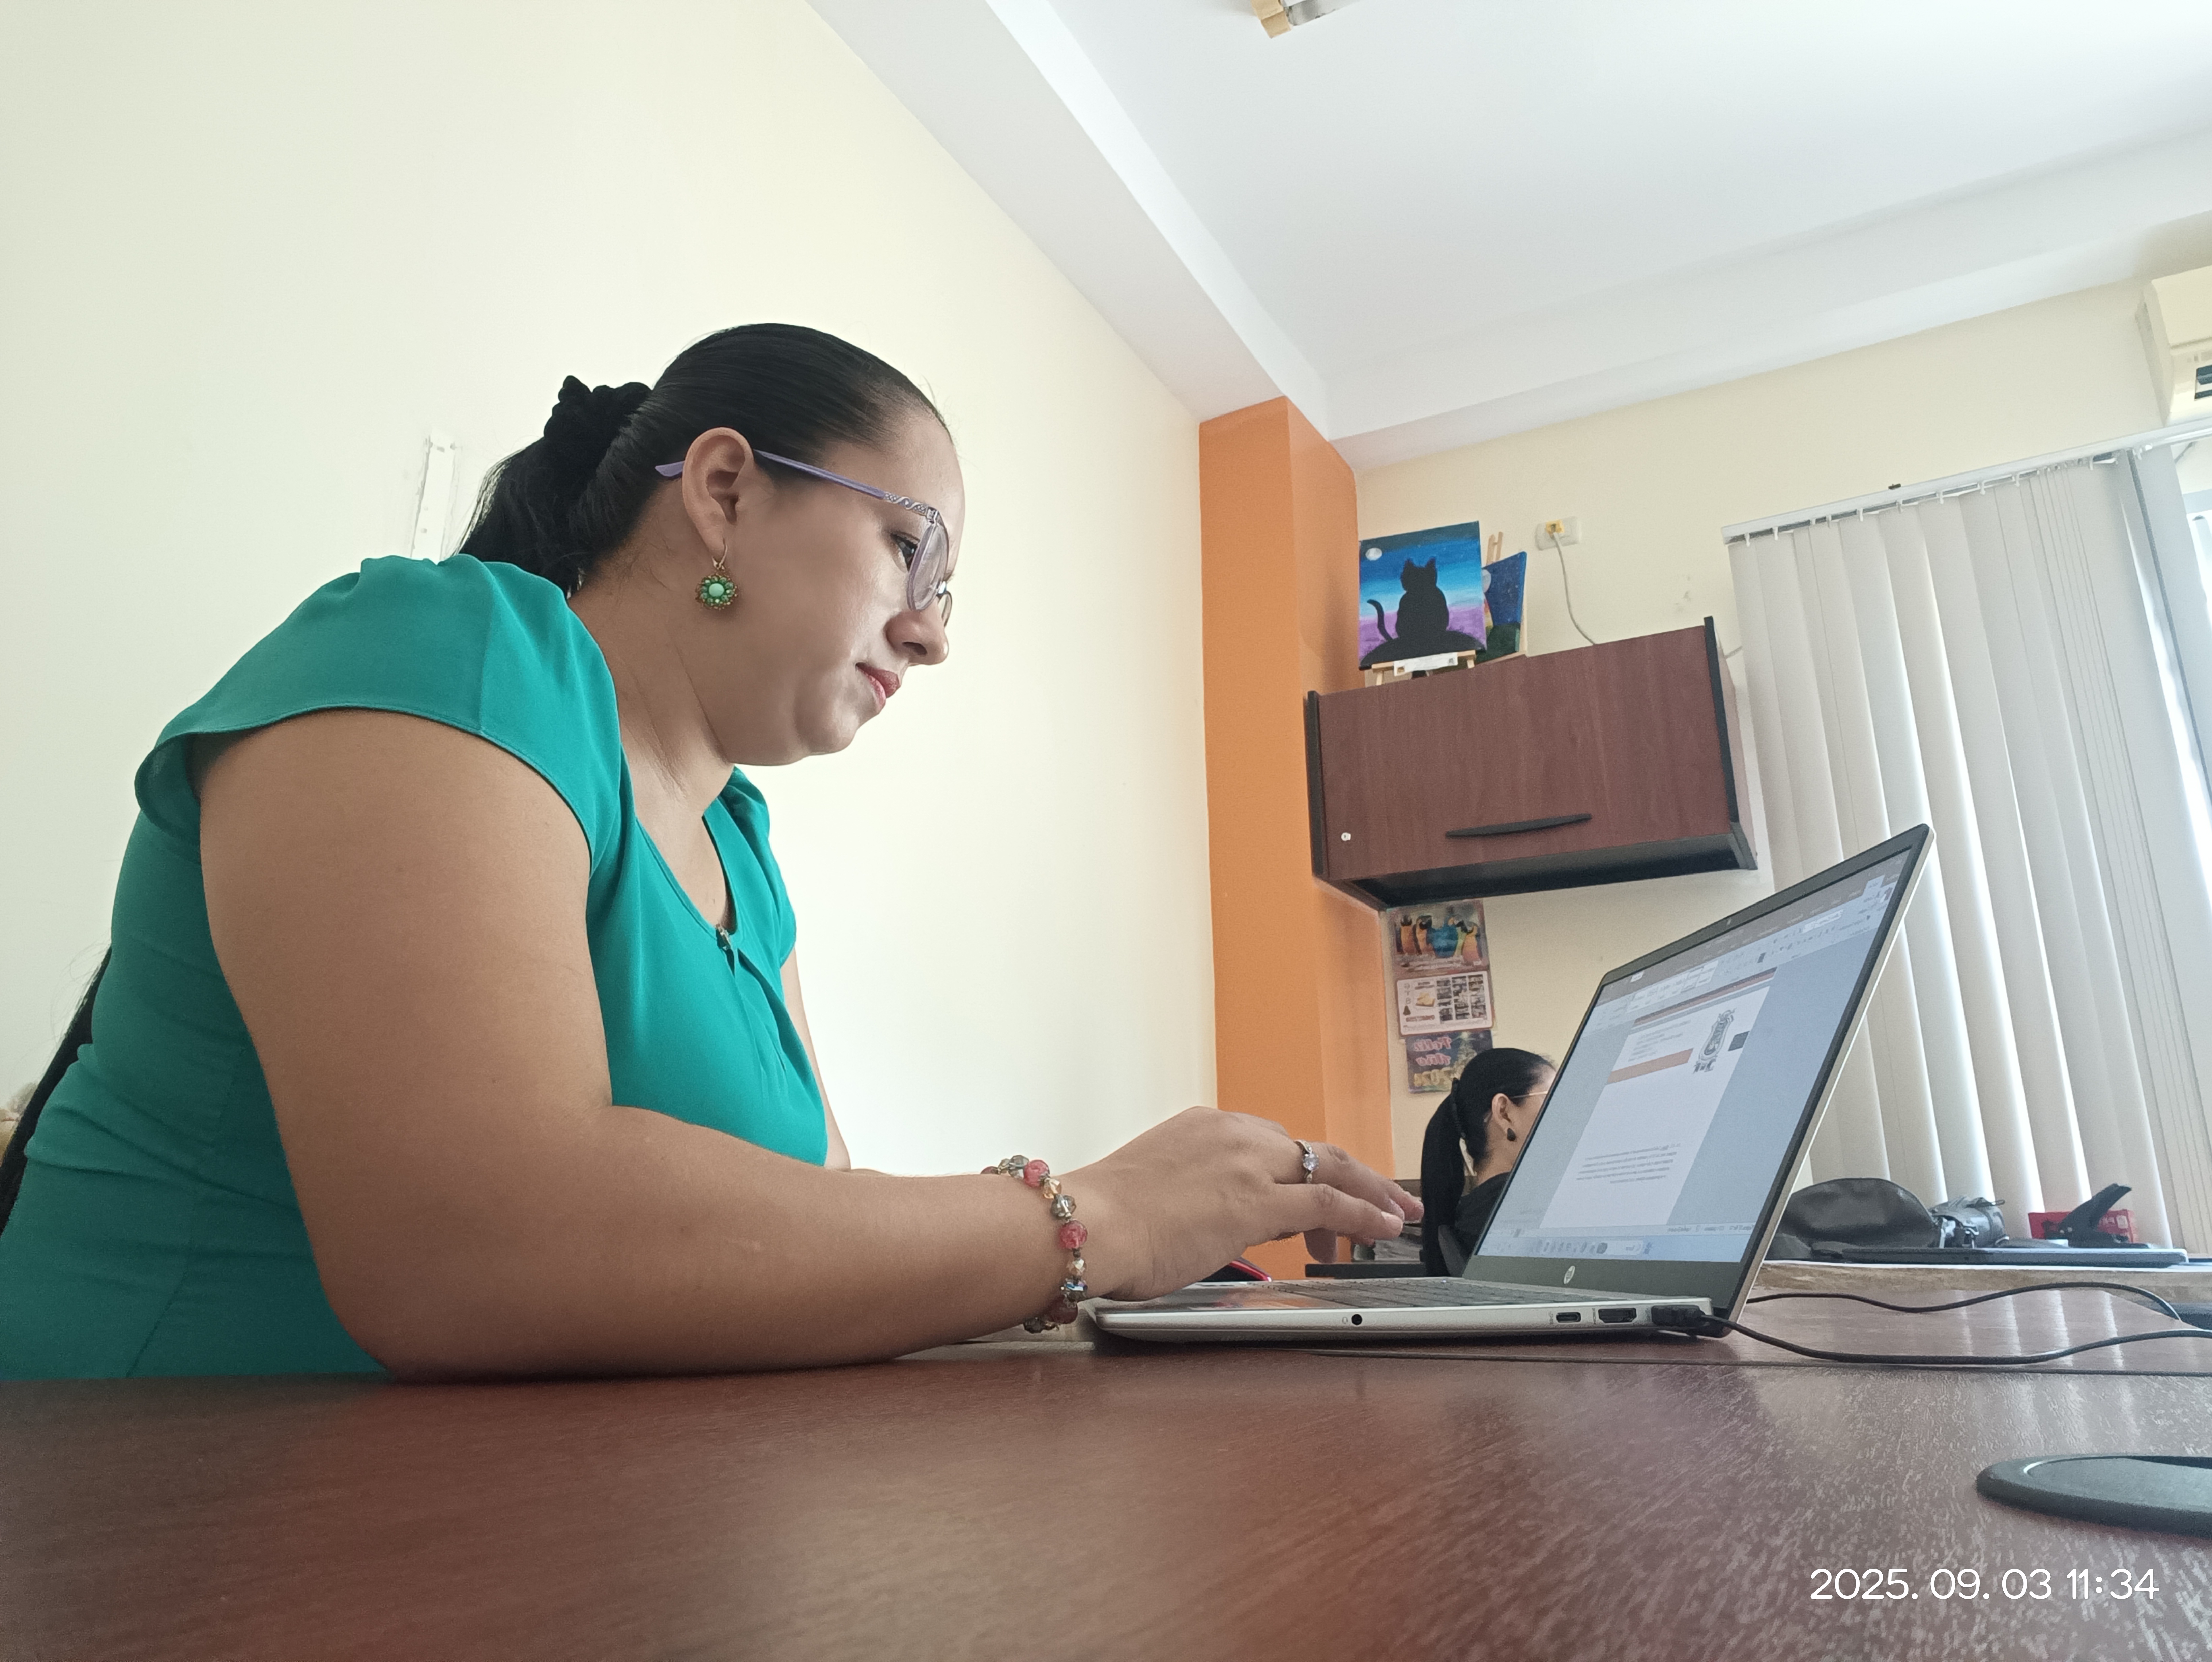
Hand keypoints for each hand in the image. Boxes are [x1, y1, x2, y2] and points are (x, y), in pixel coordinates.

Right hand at [1071, 1108, 1421, 1300]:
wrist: (1085, 1224)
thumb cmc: (1105, 1220)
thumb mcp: (1160, 1188)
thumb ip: (1201, 1193)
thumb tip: (1227, 1220)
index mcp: (1205, 1128)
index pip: (1274, 1145)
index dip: (1305, 1172)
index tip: (1319, 1197)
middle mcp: (1232, 1134)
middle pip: (1311, 1150)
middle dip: (1355, 1175)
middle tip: (1384, 1197)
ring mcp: (1247, 1164)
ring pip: (1331, 1168)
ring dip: (1371, 1192)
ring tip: (1397, 1214)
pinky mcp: (1257, 1200)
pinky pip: (1328, 1201)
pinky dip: (1364, 1213)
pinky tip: (1384, 1227)